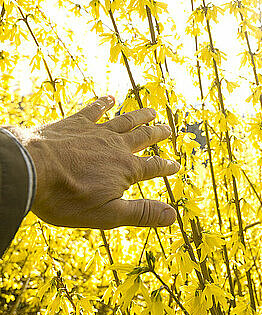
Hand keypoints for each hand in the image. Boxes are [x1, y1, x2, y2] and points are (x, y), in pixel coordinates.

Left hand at [9, 96, 179, 227]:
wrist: (31, 170)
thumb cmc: (68, 197)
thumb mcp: (108, 214)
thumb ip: (141, 213)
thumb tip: (173, 216)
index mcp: (126, 169)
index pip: (154, 167)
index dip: (166, 167)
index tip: (176, 166)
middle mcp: (116, 146)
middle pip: (144, 137)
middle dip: (158, 134)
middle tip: (169, 130)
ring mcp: (96, 132)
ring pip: (125, 121)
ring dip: (140, 116)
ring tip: (152, 111)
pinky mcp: (75, 123)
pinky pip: (94, 110)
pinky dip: (103, 104)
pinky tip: (109, 98)